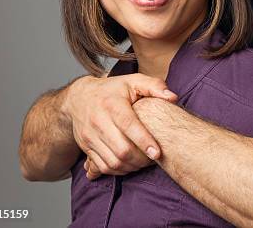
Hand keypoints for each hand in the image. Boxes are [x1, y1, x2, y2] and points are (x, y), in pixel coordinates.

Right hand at [63, 73, 177, 178]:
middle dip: (141, 159)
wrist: (80, 97)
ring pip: (112, 162)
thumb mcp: (134, 81)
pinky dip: (118, 171)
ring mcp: (90, 136)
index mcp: (112, 104)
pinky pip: (102, 166)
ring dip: (131, 167)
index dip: (144, 141)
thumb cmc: (113, 89)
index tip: (157, 153)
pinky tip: (129, 165)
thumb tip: (173, 98)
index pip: (128, 125)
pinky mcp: (85, 147)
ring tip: (144, 162)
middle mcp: (98, 121)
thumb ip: (155, 86)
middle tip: (154, 158)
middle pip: (121, 149)